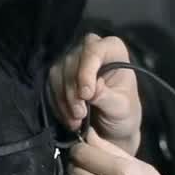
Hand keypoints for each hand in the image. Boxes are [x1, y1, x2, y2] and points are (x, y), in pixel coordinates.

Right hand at [48, 33, 141, 155]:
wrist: (113, 125)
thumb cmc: (123, 112)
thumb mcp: (121, 108)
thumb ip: (107, 97)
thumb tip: (92, 89)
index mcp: (112, 49)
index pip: (94, 50)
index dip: (86, 72)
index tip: (87, 95)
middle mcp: (90, 49)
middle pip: (72, 62)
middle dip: (73, 92)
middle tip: (80, 114)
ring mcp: (73, 60)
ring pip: (58, 73)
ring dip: (64, 100)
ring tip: (76, 121)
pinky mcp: (60, 75)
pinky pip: (51, 86)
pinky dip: (58, 105)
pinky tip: (69, 119)